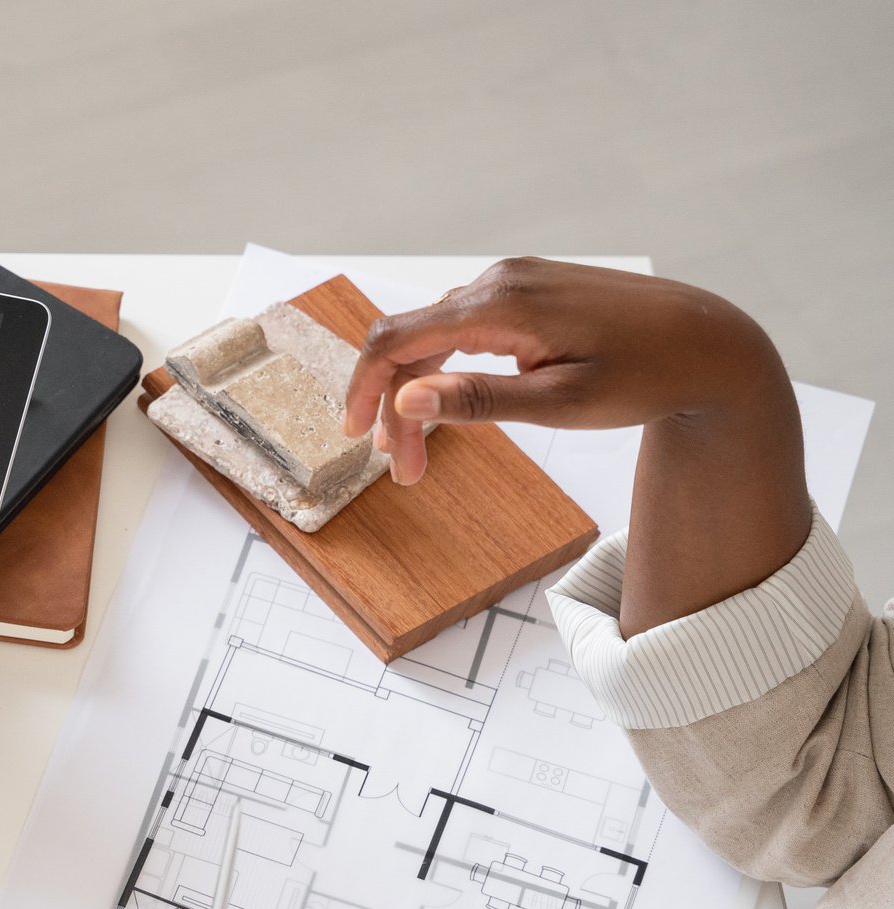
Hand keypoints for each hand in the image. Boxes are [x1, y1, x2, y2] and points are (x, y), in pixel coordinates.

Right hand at [341, 258, 809, 634]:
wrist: (711, 343)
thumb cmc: (645, 376)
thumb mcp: (560, 404)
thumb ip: (478, 401)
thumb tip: (407, 400)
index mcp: (502, 305)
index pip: (397, 340)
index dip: (364, 388)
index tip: (355, 436)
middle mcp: (500, 281)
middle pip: (411, 341)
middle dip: (396, 405)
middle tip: (405, 469)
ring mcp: (515, 281)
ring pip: (436, 336)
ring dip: (421, 391)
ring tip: (426, 450)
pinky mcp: (529, 290)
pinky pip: (465, 327)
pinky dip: (448, 369)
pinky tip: (456, 404)